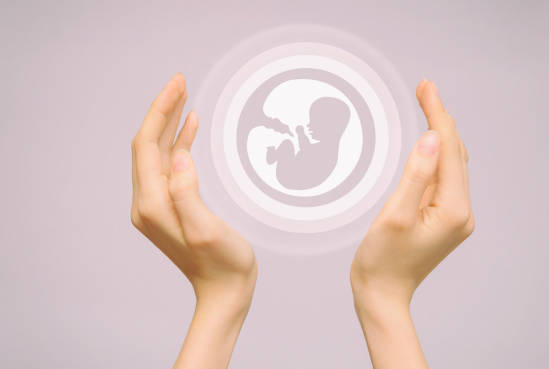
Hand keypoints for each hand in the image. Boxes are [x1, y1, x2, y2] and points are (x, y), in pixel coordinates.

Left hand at [130, 74, 255, 368]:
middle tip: (181, 80)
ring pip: (156, 152)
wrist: (224, 292)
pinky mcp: (169, 206)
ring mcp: (156, 205)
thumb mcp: (206, 229)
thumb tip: (177, 154)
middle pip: (147, 144)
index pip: (147, 145)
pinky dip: (178, 142)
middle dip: (163, 109)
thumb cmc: (222, 264)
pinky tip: (189, 126)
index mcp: (153, 205)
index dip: (161, 110)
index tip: (178, 84)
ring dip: (169, 123)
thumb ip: (187, 192)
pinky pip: (168, 166)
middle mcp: (147, 203)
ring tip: (185, 95)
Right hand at [350, 80, 473, 368]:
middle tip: (424, 87)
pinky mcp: (443, 217)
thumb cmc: (382, 260)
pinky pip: (442, 178)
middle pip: (455, 153)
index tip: (426, 86)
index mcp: (453, 209)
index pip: (449, 150)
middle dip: (440, 119)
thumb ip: (416, 174)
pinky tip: (427, 142)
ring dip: (439, 134)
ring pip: (451, 164)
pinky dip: (435, 155)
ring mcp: (454, 215)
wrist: (382, 294)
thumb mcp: (394, 215)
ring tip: (426, 104)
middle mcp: (461, 210)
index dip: (438, 115)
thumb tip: (433, 137)